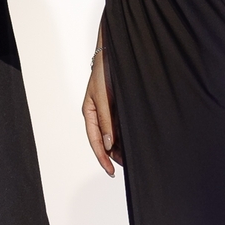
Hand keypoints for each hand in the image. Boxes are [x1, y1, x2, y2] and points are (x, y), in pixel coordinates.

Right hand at [82, 37, 121, 174]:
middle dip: (114, 155)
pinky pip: (121, 126)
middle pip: (104, 141)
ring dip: (121, 147)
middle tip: (128, 166)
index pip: (95, 141)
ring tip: (133, 158)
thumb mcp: (103, 97)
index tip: (111, 170)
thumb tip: (108, 144)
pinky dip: (126, 136)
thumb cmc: (104, 71)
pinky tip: (135, 142)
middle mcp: (99, 115)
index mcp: (90, 113)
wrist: (115, 53)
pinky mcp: (119, 108)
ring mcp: (109, 112)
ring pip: (114, 135)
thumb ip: (106, 120)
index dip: (102, 158)